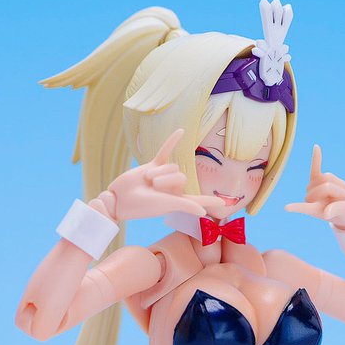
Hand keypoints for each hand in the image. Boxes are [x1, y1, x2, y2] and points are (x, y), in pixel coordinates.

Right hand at [95, 129, 221, 223]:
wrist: (120, 197)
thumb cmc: (142, 206)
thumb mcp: (165, 205)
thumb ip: (185, 206)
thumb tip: (203, 213)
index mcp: (178, 201)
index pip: (199, 201)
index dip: (210, 202)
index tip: (224, 203)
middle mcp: (173, 189)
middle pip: (182, 176)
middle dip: (166, 180)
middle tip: (153, 188)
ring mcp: (164, 176)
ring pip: (172, 166)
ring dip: (159, 173)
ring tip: (147, 182)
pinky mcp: (154, 165)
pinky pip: (167, 150)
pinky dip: (172, 141)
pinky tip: (181, 131)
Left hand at [285, 144, 344, 228]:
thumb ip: (336, 210)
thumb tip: (326, 213)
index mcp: (316, 210)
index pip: (305, 208)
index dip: (296, 207)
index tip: (286, 208)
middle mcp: (311, 199)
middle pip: (326, 187)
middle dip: (337, 191)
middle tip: (342, 199)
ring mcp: (313, 187)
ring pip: (326, 178)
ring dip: (337, 184)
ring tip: (339, 194)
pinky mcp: (318, 178)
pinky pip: (316, 166)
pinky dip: (317, 158)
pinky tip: (316, 147)